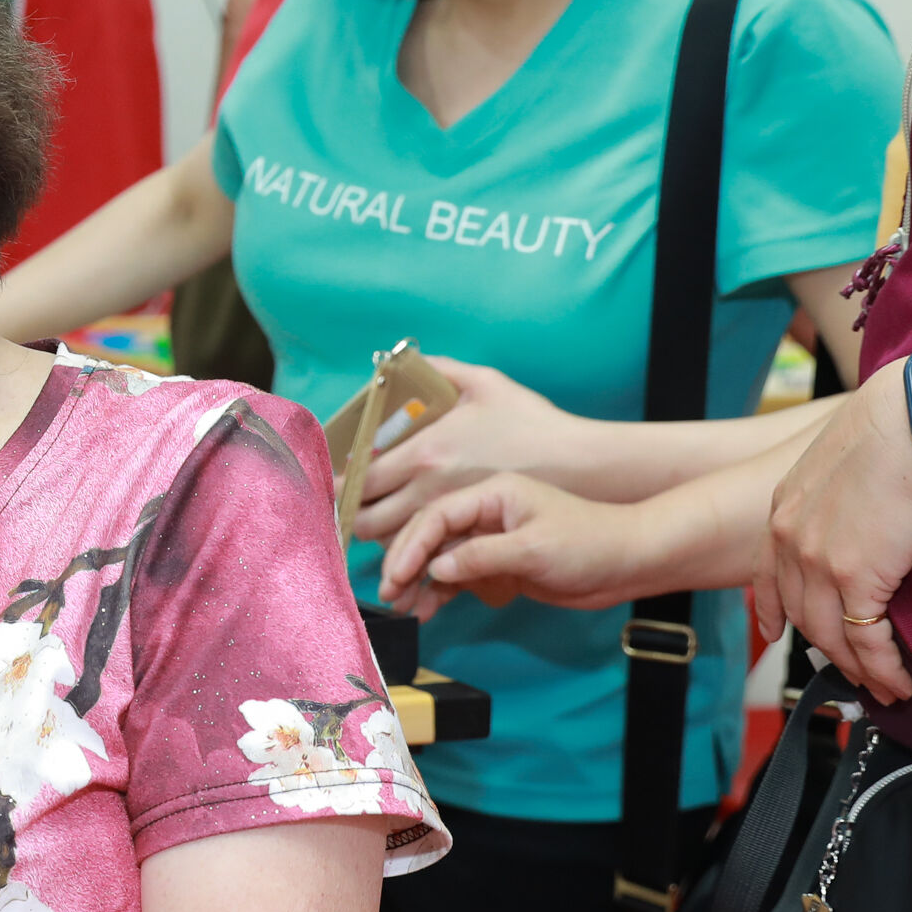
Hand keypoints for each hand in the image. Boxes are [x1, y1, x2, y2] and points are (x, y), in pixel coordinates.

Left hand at [352, 359, 587, 542]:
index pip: (360, 481)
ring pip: (392, 542)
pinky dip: (409, 548)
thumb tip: (409, 359)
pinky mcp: (471, 539)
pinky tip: (409, 537)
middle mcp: (430, 491)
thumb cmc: (534, 423)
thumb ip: (442, 368)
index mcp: (425, 454)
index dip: (338, 487)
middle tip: (346, 507)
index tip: (328, 485)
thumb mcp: (486, 383)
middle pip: (366, 521)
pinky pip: (424, 552)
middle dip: (350, 517)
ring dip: (376, 536)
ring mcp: (450, 519)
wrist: (583, 466)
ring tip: (371, 523)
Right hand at [376, 472, 653, 620]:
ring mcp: (491, 540)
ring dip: (420, 582)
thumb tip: (436, 568)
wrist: (630, 562)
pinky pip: (459, 578)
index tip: (396, 573)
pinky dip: (442, 593)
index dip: (412, 544)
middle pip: (431, 535)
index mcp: (493, 493)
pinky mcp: (499, 565)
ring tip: (402, 607)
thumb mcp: (533, 548)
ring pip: (441, 559)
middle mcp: (486, 513)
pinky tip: (426, 610)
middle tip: (389, 592)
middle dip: (407, 563)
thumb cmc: (589, 543)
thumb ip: (481, 557)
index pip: (438, 514)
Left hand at [755, 358, 911, 703]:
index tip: (776, 631)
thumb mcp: (852, 455)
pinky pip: (866, 641)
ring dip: (859, 669)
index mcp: (786, 505)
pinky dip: (882, 669)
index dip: (774, 608)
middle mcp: (790, 537)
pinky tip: (899, 683)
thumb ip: (847, 487)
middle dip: (826, 650)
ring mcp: (817, 561)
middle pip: (801, 612)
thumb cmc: (905, 424)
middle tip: (852, 673)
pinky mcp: (856, 578)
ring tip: (884, 688)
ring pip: (831, 636)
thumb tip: (875, 498)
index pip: (768, 570)